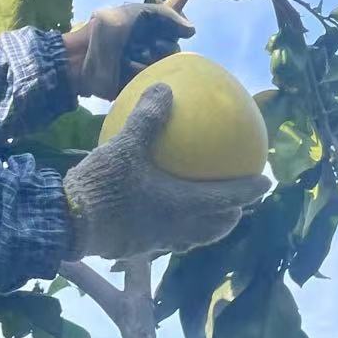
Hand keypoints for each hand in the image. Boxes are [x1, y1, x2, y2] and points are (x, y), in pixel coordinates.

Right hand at [62, 83, 267, 262]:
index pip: (229, 198)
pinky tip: (160, 217)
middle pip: (216, 227)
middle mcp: (177, 229)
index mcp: (183, 205)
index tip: (267, 182)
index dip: (250, 190)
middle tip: (240, 204)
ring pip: (193, 238)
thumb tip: (165, 89)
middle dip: (232, 215)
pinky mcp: (138, 248)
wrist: (69, 224)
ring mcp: (158, 242)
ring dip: (207, 227)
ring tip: (209, 215)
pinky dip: (176, 230)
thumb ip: (147, 119)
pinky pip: (167, 240)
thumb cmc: (102, 186)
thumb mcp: (124, 146)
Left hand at [69, 0, 194, 101]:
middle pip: (173, 52)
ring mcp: (142, 70)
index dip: (174, 32)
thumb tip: (192, 31)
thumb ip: (166, 15)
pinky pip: (152, 84)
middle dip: (162, 48)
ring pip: (165, 69)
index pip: (174, 33)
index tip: (169, 32)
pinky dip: (143, 76)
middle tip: (148, 46)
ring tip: (133, 57)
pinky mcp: (136, 86)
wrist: (80, 58)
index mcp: (149, 32)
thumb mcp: (135, 13)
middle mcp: (148, 50)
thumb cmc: (106, 31)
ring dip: (151, 61)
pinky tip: (130, 69)